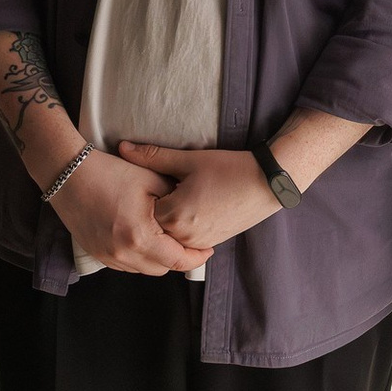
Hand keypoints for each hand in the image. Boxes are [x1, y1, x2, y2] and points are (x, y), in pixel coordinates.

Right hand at [48, 149, 213, 274]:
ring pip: (143, 269)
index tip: (207, 248)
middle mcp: (122, 253)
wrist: (69, 173)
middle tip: (189, 242)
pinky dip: (139, 256)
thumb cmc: (111, 172)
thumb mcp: (151, 180)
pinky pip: (126, 264)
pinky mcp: (96, 253)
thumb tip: (193, 214)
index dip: (197, 258)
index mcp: (140, 237)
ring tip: (166, 238)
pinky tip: (143, 237)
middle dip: (178, 258)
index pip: (177, 261)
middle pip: (161, 269)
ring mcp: (107, 256)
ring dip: (158, 258)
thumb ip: (176, 202)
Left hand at [117, 142, 280, 251]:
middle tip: (162, 188)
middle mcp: (184, 236)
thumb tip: (123, 148)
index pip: (142, 210)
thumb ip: (153, 156)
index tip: (147, 181)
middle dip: (154, 208)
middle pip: (154, 226)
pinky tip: (192, 206)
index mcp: (174, 216)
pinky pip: (186, 240)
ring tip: (179, 196)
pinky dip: (183, 226)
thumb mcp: (189, 160)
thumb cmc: (230, 169)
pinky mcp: (211, 243)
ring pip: (169, 235)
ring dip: (168, 220)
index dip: (143, 194)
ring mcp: (199, 243)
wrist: (268, 183)